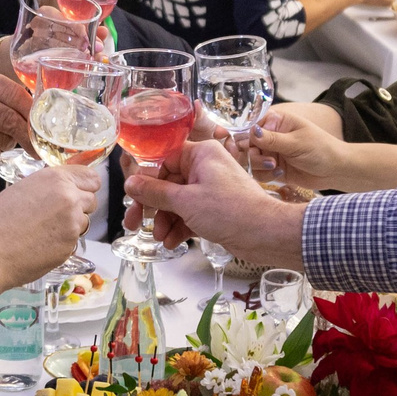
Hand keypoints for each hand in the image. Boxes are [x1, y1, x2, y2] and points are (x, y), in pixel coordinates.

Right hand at [0, 164, 100, 289]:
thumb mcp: (22, 189)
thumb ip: (48, 187)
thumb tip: (62, 190)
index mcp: (56, 179)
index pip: (91, 178)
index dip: (84, 186)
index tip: (77, 191)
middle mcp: (70, 199)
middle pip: (91, 200)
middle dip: (78, 206)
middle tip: (54, 215)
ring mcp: (72, 225)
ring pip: (83, 222)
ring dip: (70, 226)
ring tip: (43, 231)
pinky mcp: (69, 248)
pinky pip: (73, 242)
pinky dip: (61, 244)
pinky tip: (40, 245)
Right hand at [124, 139, 304, 264]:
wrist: (266, 234)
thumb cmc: (231, 210)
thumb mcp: (186, 201)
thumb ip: (155, 192)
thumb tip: (130, 183)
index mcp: (201, 153)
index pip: (163, 160)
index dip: (146, 179)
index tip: (132, 196)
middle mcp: (205, 167)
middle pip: (167, 183)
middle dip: (152, 206)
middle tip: (134, 223)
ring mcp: (210, 188)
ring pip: (176, 201)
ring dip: (165, 220)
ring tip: (160, 238)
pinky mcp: (214, 208)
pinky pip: (189, 214)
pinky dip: (179, 227)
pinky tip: (172, 242)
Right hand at [248, 106, 353, 190]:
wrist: (335, 170)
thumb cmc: (321, 149)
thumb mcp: (296, 142)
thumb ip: (272, 139)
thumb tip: (251, 131)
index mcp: (276, 121)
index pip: (251, 125)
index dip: (244, 135)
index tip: (243, 146)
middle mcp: (270, 136)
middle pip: (246, 143)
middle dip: (251, 154)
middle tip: (266, 160)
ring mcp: (270, 152)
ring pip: (250, 159)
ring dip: (258, 165)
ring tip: (275, 167)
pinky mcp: (272, 168)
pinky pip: (258, 172)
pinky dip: (265, 175)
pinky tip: (279, 174)